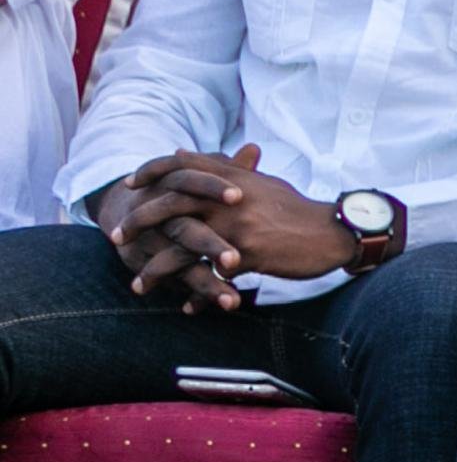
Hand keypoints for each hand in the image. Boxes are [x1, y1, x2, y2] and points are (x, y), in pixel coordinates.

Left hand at [99, 144, 350, 302]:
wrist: (335, 232)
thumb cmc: (297, 208)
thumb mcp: (261, 182)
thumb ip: (223, 170)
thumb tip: (182, 153)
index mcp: (233, 178)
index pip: (180, 165)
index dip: (150, 171)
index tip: (129, 184)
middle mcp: (230, 199)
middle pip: (169, 204)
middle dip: (138, 222)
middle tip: (117, 238)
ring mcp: (237, 227)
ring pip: (182, 247)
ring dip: (156, 269)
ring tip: (139, 285)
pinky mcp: (248, 255)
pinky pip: (211, 277)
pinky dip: (197, 295)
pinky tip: (187, 307)